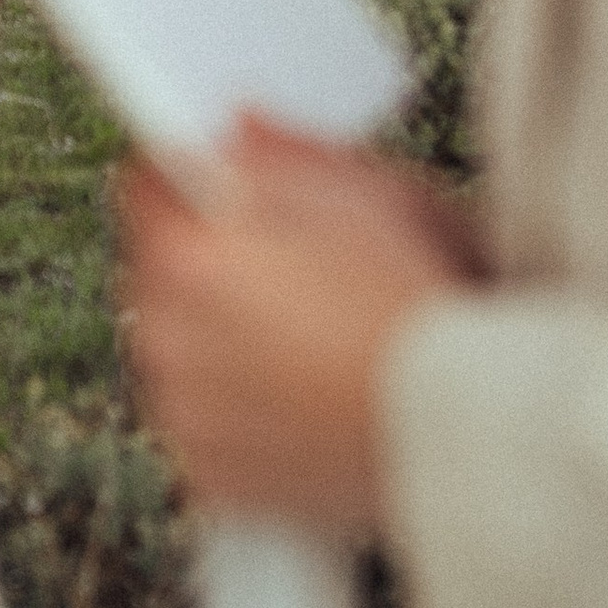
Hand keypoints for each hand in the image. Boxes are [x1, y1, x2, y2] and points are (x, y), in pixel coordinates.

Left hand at [119, 123, 473, 535]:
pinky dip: (238, 408)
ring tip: (308, 334)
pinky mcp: (212, 478)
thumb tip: (241, 130)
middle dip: (207, 260)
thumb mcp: (371, 195)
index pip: (144, 186)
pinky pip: (205, 422)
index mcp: (194, 259)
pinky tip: (304, 391)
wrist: (464, 435)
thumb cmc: (423, 313)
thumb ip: (287, 156)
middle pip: (159, 272)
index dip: (184, 173)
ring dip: (219, 336)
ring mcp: (186, 416)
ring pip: (179, 349)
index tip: (213, 177)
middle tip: (287, 262)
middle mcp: (169, 342)